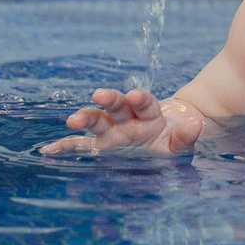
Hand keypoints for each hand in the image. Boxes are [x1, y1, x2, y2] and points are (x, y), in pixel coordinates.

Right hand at [42, 87, 204, 155]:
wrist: (163, 142)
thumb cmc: (173, 141)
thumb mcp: (183, 141)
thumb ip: (187, 134)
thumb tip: (196, 123)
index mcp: (149, 116)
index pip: (145, 103)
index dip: (140, 98)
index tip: (134, 95)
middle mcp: (128, 120)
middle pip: (118, 106)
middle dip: (109, 100)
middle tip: (99, 95)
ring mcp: (113, 132)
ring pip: (98, 120)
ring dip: (86, 117)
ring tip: (73, 120)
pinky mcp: (102, 145)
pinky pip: (81, 146)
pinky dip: (65, 147)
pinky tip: (48, 150)